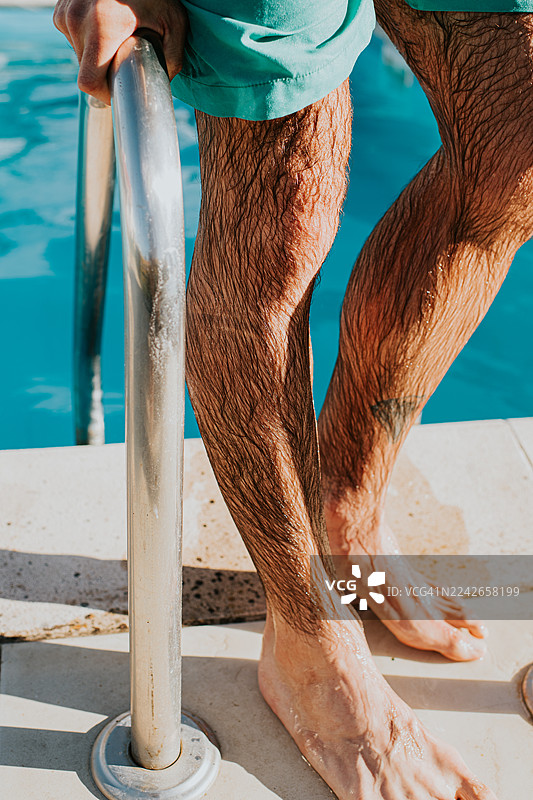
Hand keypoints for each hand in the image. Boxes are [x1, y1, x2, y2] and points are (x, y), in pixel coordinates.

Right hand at [53, 0, 187, 103]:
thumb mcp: (174, 25)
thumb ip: (171, 61)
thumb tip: (161, 87)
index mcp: (103, 27)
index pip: (88, 82)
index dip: (104, 94)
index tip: (118, 92)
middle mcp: (78, 19)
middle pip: (84, 69)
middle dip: (104, 72)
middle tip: (124, 61)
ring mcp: (66, 11)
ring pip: (78, 53)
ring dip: (95, 55)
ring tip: (116, 39)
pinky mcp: (61, 8)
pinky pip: (72, 36)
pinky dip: (87, 38)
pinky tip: (105, 26)